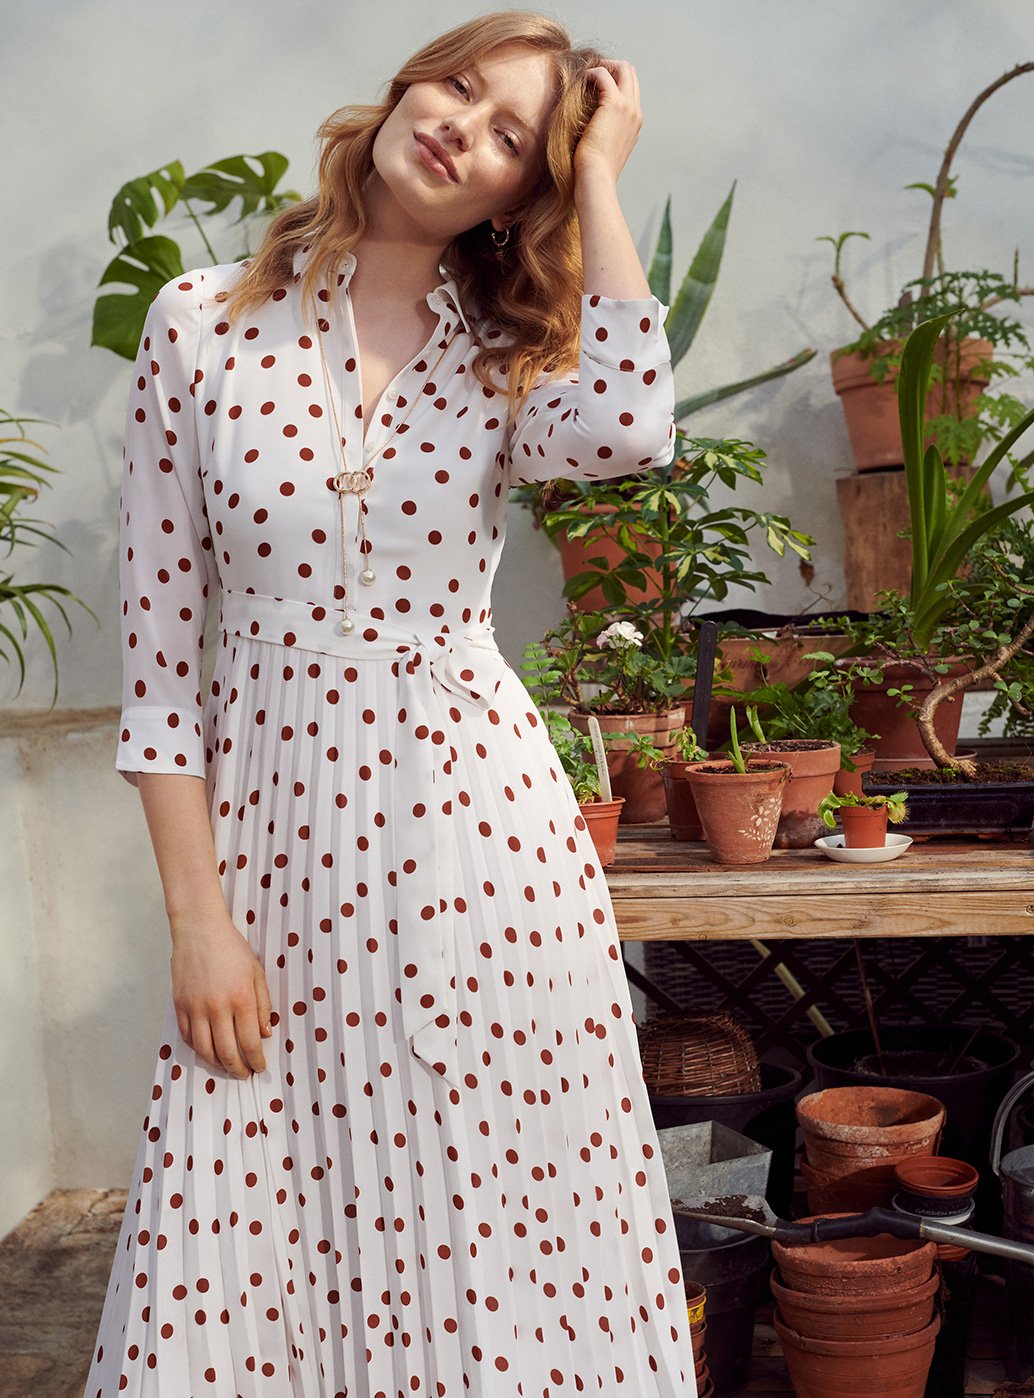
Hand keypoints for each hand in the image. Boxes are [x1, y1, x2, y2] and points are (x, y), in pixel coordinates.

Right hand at [169, 909, 273, 1078]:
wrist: (200, 930)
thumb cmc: (231, 948)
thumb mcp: (256, 973)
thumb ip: (263, 1005)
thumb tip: (265, 1034)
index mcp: (241, 998)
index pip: (250, 1042)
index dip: (256, 1060)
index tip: (260, 1067)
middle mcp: (217, 1007)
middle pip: (227, 1052)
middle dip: (238, 1069)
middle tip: (245, 1074)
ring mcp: (195, 1007)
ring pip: (204, 1050)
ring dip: (217, 1064)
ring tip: (227, 1067)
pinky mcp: (179, 1005)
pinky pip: (188, 1037)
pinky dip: (198, 1049)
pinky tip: (207, 1050)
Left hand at [573, 60, 641, 186]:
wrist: (596, 179)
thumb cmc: (593, 172)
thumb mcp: (601, 151)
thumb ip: (600, 136)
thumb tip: (586, 130)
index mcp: (634, 124)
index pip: (630, 89)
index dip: (613, 79)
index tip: (593, 83)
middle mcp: (635, 113)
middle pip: (630, 73)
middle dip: (610, 67)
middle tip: (589, 74)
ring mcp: (628, 108)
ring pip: (623, 68)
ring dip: (603, 66)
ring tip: (585, 75)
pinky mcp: (614, 104)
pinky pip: (604, 75)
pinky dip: (592, 73)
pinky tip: (580, 81)